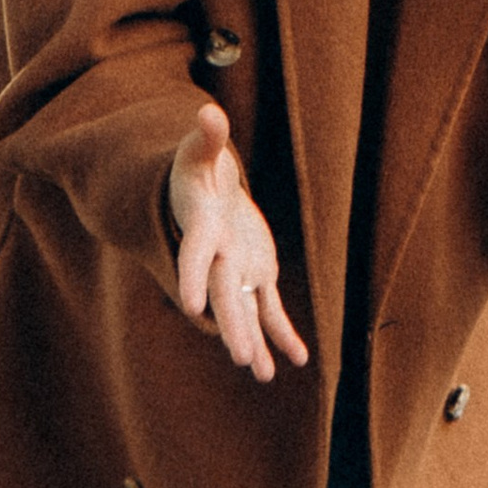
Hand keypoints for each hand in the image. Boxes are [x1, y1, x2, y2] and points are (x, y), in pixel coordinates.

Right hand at [166, 101, 309, 382]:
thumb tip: (208, 114)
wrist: (204, 196)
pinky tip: (298, 359)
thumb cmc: (198, 170)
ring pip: (246, 312)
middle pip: (224, 296)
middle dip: (232, 326)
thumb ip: (205, 139)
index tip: (188, 306)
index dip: (191, 279)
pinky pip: (271, 311)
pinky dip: (283, 334)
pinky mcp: (256, 276)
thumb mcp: (199, 153)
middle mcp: (218, 258)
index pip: (195, 256)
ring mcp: (237, 271)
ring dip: (254, 341)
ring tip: (262, 374)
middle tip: (241, 358)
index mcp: (202, 228)